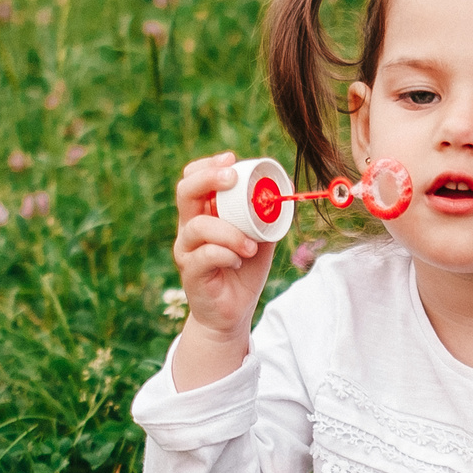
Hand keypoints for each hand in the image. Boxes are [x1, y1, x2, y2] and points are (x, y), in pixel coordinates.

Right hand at [170, 151, 276, 389]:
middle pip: (185, 192)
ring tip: (250, 246)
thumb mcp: (260, 239)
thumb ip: (266, 216)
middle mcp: (189, 228)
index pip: (192, 179)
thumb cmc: (243, 272)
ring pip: (197, 227)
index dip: (208, 165)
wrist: (233, 312)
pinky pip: (203, 256)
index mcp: (203, 214)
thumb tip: (287, 190)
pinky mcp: (190, 273)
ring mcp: (186, 251)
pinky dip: (225, 254)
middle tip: (233, 180)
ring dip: (229, 231)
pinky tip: (237, 261)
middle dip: (209, 180)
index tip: (231, 160)